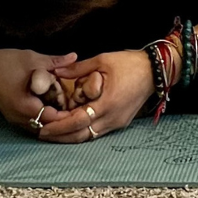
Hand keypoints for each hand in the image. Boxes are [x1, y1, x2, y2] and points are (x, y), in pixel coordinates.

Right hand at [0, 47, 78, 133]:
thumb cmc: (3, 62)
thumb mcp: (31, 58)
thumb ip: (54, 61)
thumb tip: (75, 56)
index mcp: (24, 105)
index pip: (53, 118)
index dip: (69, 113)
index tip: (82, 104)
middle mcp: (19, 117)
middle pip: (47, 126)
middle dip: (63, 119)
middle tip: (79, 109)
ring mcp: (14, 119)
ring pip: (39, 127)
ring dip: (53, 120)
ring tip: (69, 109)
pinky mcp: (12, 116)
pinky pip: (32, 123)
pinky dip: (43, 118)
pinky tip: (54, 107)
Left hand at [37, 49, 154, 142]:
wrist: (155, 71)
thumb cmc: (130, 63)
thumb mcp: (102, 60)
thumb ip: (78, 69)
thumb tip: (56, 72)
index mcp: (107, 103)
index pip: (78, 121)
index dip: (59, 126)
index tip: (43, 127)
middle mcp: (112, 118)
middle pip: (82, 135)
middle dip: (61, 136)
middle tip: (42, 134)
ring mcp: (117, 122)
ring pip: (89, 136)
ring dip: (71, 136)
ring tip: (53, 133)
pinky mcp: (120, 122)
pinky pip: (98, 132)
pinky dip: (83, 131)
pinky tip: (72, 128)